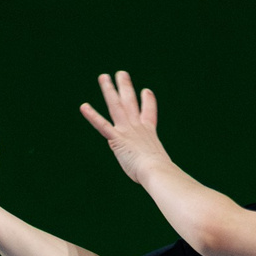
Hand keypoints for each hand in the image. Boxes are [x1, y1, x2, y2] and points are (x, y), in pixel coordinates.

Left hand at [77, 71, 175, 185]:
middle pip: (130, 102)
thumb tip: (171, 182)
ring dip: (109, 91)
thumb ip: (163, 170)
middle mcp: (138, 128)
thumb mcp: (163, 169)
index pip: (149, 114)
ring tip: (103, 77)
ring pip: (116, 106)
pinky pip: (102, 125)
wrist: (157, 172)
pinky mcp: (117, 139)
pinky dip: (92, 116)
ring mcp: (127, 131)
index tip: (146, 91)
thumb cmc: (162, 175)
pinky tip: (83, 107)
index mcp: (149, 134)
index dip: (148, 101)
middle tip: (121, 73)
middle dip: (125, 87)